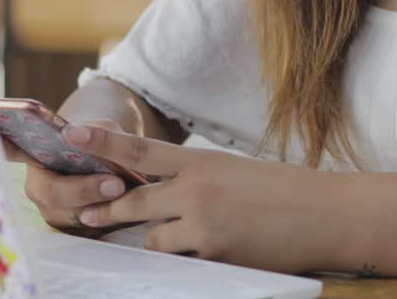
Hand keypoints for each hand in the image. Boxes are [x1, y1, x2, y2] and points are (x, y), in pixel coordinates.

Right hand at [2, 118, 132, 237]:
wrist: (113, 159)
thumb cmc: (101, 139)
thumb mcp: (101, 128)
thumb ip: (93, 133)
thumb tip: (78, 135)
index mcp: (34, 155)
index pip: (6, 150)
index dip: (0, 145)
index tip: (2, 138)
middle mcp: (37, 186)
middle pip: (50, 193)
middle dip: (82, 190)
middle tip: (115, 184)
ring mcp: (53, 211)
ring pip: (69, 218)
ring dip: (99, 210)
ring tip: (126, 196)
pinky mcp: (73, 230)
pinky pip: (87, 232)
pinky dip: (108, 223)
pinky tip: (126, 212)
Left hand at [61, 122, 343, 272]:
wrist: (325, 214)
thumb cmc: (285, 189)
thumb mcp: (235, 171)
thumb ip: (196, 180)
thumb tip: (166, 196)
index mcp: (202, 162)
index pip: (139, 152)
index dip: (101, 143)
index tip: (70, 135)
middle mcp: (196, 192)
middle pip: (134, 202)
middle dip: (108, 210)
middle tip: (87, 214)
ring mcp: (204, 227)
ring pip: (154, 240)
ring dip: (160, 241)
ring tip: (182, 237)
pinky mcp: (215, 257)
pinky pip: (183, 262)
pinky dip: (188, 259)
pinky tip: (210, 252)